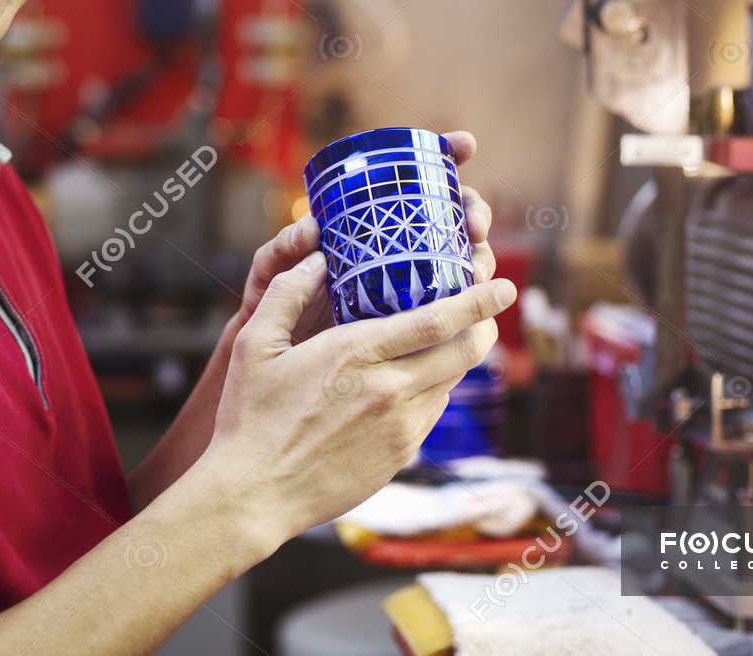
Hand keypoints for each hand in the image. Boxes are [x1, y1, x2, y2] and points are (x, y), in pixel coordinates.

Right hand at [197, 252, 516, 546]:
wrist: (255, 494)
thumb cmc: (249, 416)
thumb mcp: (254, 342)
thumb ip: (287, 292)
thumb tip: (318, 258)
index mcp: (357, 353)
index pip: (438, 320)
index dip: (478, 300)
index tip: (503, 285)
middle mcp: (390, 389)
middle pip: (464, 352)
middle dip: (484, 325)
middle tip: (489, 308)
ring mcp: (400, 427)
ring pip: (451, 382)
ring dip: (456, 358)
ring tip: (446, 340)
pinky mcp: (400, 455)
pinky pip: (431, 413)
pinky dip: (432, 390)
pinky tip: (410, 383)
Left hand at [232, 130, 498, 345]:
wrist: (277, 361)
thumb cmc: (272, 306)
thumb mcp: (271, 274)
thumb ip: (283, 250)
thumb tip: (312, 228)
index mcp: (363, 221)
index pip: (411, 179)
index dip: (445, 155)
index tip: (466, 144)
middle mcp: (394, 245)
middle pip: (451, 214)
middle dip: (475, 211)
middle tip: (474, 226)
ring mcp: (409, 280)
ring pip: (462, 257)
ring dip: (481, 255)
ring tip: (477, 267)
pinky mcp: (414, 319)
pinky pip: (452, 306)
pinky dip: (471, 302)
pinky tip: (477, 306)